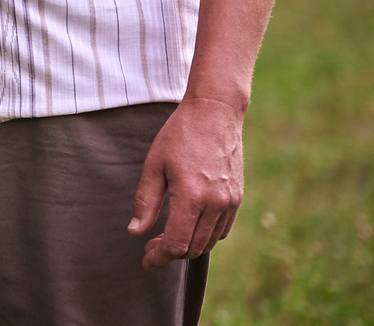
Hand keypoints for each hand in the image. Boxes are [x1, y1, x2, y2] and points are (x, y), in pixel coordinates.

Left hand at [129, 95, 246, 268]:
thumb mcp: (154, 165)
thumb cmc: (179, 135)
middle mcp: (216, 204)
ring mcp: (230, 202)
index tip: (145, 260)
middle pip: (193, 247)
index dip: (159, 256)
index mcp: (192, 197)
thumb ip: (145, 201)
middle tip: (151, 247)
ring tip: (166, 237)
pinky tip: (188, 226)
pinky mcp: (238, 198)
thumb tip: (135, 232)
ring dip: (188, 246)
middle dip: (171, 253)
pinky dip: (205, 235)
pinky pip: (222, 229)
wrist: (215, 113)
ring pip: (209, 242)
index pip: (176, 243)